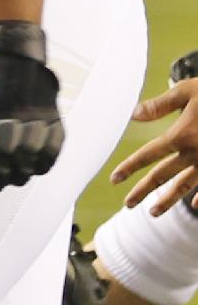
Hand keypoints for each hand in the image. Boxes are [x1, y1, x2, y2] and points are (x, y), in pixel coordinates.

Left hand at [111, 59, 197, 215]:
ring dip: (168, 200)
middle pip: (163, 176)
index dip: (129, 167)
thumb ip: (160, 105)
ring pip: (185, 187)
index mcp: (181, 136)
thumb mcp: (186, 92)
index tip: (114, 179)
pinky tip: (194, 206)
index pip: (148, 155)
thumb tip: (133, 114)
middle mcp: (194, 154)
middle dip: (143, 190)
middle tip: (127, 203)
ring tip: (153, 212)